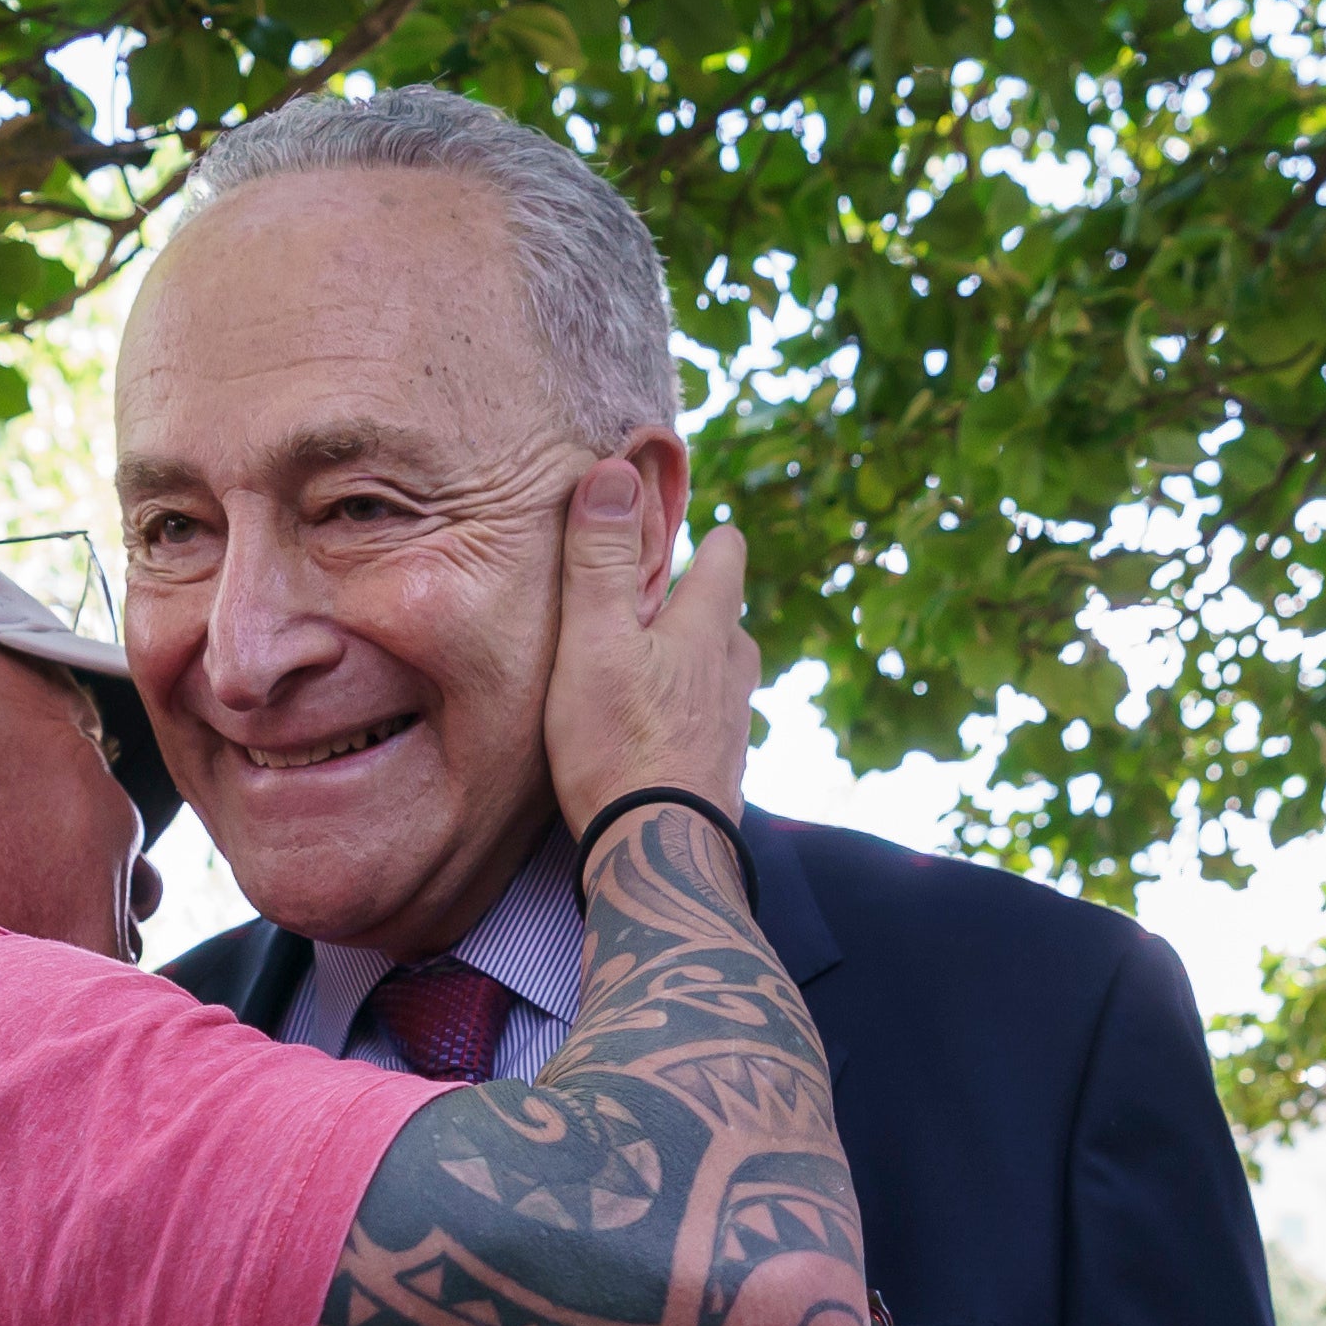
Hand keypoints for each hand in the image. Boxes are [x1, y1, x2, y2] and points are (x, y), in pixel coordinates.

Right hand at [542, 462, 756, 833]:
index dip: (713, 539)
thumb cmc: (617, 743)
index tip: (700, 527)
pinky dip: (694, 722)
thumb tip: (615, 473)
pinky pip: (712, 734)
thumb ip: (601, 559)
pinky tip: (669, 737)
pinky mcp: (719, 781)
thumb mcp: (592, 640)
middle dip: (707, 606)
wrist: (656, 852)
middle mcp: (731, 677)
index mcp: (705, 632)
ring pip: (728, 681)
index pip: (726, 562)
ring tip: (671, 667)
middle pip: (733, 624)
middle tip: (672, 599)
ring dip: (704, 667)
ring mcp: (731, 733)